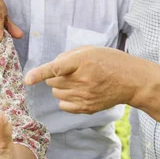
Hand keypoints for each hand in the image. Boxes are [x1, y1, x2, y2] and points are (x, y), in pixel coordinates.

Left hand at [24, 46, 146, 112]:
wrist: (132, 81)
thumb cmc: (110, 61)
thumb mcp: (89, 50)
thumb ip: (68, 56)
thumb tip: (52, 67)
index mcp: (82, 62)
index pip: (56, 69)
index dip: (39, 74)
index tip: (27, 80)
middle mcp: (82, 80)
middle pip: (52, 82)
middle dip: (55, 77)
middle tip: (71, 72)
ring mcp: (85, 96)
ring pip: (56, 93)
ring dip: (61, 87)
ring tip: (78, 82)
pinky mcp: (87, 108)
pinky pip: (63, 105)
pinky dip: (66, 99)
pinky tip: (78, 92)